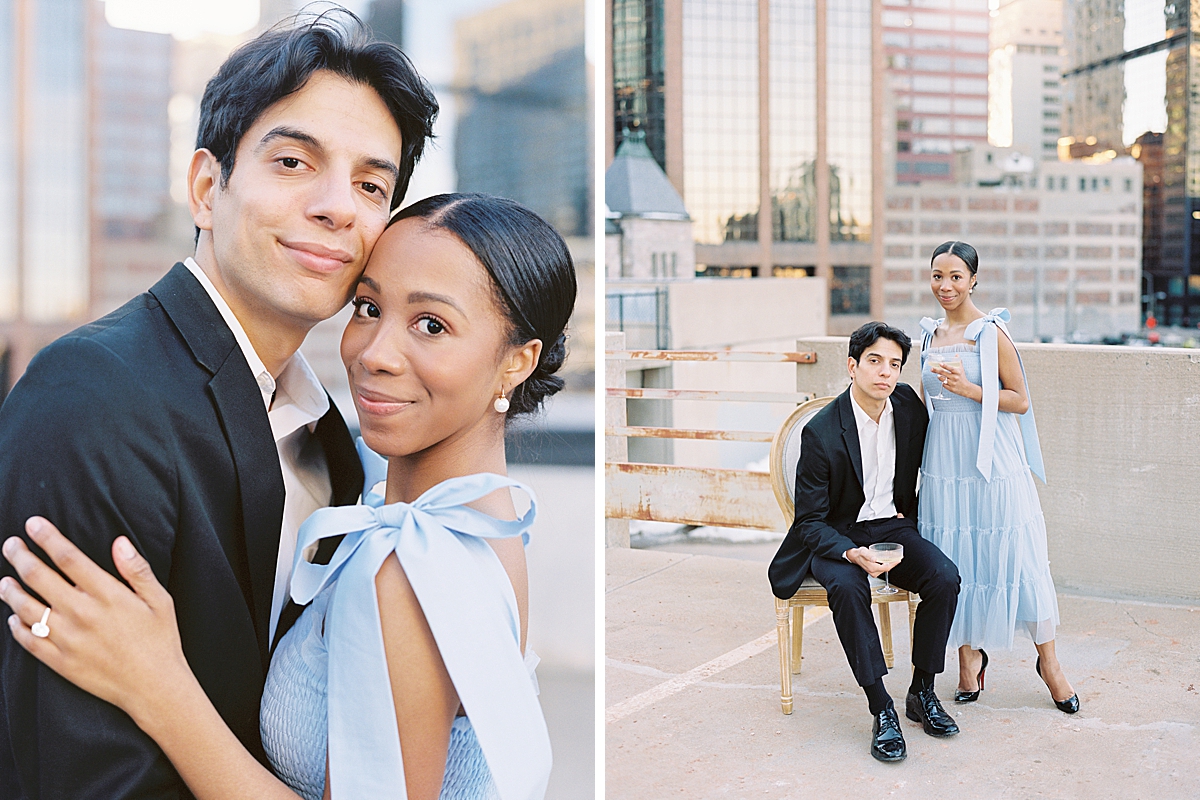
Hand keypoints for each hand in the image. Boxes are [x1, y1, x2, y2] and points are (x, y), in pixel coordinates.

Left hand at [0, 517, 189, 725]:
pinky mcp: (59, 661)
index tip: (33, 524)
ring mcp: (67, 639)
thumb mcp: (160, 600)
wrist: (154, 688)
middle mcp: (82, 614)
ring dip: (11, 591)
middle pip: (39, 577)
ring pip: (26, 608)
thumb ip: (137, 569)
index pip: (68, 557)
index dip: (48, 537)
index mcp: (107, 594)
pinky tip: (13, 617)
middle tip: (10, 544)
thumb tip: (119, 541)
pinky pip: (28, 640)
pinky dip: (16, 627)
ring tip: (4, 581)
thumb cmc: (161, 641)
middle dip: (20, 556)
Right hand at [845, 547, 901, 577]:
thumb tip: (874, 559)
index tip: (898, 560)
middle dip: (893, 564)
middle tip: (898, 558)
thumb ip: (869, 555)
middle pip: (887, 569)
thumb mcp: (863, 552)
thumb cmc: (859, 554)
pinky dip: (886, 565)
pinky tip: (888, 561)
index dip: (893, 564)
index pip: (886, 568)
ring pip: (885, 569)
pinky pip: (882, 569)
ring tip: (894, 558)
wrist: (854, 557)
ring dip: (890, 564)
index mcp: (872, 568)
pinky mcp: (874, 572)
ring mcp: (874, 573)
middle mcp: (873, 572)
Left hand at [929, 357, 974, 398]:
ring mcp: (952, 383)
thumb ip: (958, 362)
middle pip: (943, 373)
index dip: (945, 366)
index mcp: (958, 372)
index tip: (940, 363)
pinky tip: (944, 381)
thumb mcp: (961, 369)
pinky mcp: (951, 389)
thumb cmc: (962, 377)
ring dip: (939, 377)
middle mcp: (955, 377)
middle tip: (931, 369)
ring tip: (939, 375)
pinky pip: (943, 385)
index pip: (951, 368)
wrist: (966, 388)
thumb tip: (957, 355)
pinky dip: (943, 383)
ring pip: (942, 379)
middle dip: (936, 370)